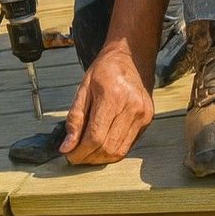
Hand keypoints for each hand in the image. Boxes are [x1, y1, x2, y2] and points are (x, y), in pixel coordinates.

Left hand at [58, 43, 153, 164]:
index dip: (80, 152)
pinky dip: (113, 150)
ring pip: (119, 151)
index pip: (96, 136)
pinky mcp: (148, 119)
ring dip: (100, 158)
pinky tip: (102, 146)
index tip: (69, 156)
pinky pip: (128, 145)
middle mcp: (132, 107)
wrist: (131, 57)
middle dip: (89, 158)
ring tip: (87, 153)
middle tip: (76, 156)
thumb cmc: (104, 70)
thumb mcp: (83, 88)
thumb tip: (67, 147)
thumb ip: (75, 118)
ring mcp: (143, 115)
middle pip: (108, 147)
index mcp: (113, 97)